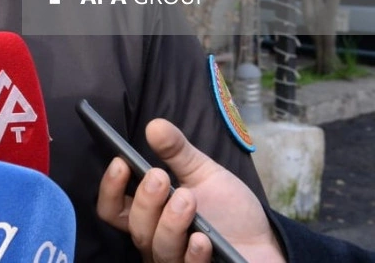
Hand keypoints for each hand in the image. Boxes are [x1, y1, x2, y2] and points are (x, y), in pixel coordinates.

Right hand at [95, 119, 285, 262]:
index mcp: (151, 214)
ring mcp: (177, 261)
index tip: (121, 162)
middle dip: (144, 200)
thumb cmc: (228, 209)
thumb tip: (155, 125)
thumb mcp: (204, 173)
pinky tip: (203, 238)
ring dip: (169, 222)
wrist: (264, 241)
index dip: (110, 188)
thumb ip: (178, 152)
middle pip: (135, 228)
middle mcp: (156, 241)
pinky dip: (192, 254)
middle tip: (159, 176)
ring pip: (157, 249)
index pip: (113, 209)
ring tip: (187, 199)